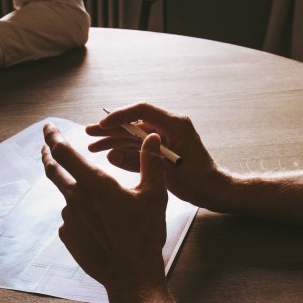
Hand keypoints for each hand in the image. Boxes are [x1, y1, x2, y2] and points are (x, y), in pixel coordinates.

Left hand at [41, 122, 167, 302]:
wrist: (131, 275)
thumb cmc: (144, 235)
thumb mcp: (154, 195)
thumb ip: (151, 163)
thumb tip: (150, 137)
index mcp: (96, 184)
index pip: (64, 152)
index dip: (53, 137)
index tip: (47, 127)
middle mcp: (76, 198)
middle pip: (53, 171)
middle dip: (48, 155)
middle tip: (46, 146)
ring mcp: (69, 219)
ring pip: (68, 197)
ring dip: (77, 193)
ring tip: (105, 209)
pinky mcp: (68, 236)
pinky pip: (71, 219)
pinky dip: (81, 216)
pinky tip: (100, 227)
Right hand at [87, 103, 231, 210]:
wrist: (214, 191)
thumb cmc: (198, 181)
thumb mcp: (166, 172)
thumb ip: (138, 162)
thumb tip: (112, 154)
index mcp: (175, 124)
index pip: (142, 111)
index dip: (120, 116)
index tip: (102, 125)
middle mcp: (169, 126)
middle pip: (134, 122)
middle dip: (111, 128)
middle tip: (89, 133)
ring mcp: (165, 137)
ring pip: (134, 134)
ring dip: (114, 140)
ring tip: (92, 145)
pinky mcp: (162, 148)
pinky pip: (139, 145)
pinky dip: (124, 149)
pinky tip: (108, 154)